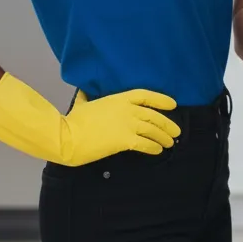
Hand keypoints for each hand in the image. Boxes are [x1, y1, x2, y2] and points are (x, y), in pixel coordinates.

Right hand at [0, 74, 180, 165]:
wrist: (66, 137)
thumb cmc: (72, 121)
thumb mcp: (81, 103)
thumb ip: (87, 97)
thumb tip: (83, 91)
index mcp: (118, 98)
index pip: (146, 95)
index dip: (161, 100)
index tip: (173, 105)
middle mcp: (127, 109)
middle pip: (154, 115)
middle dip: (167, 124)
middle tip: (176, 132)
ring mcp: (128, 124)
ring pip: (153, 130)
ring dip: (163, 137)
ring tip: (169, 143)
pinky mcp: (126, 140)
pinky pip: (146, 144)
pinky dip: (154, 148)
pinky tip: (158, 151)